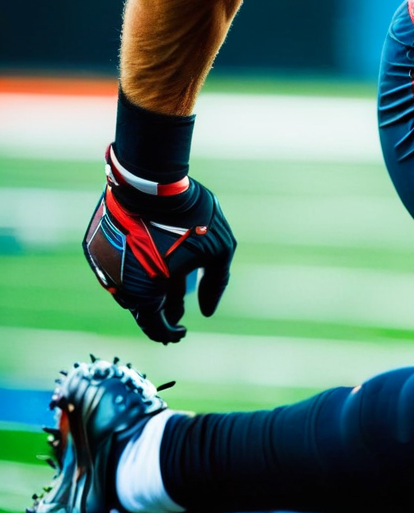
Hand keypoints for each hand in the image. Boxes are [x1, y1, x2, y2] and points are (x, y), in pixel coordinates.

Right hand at [83, 161, 235, 343]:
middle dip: (162, 310)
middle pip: (141, 308)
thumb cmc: (191, 216)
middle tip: (178, 309)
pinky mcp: (95, 245)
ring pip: (127, 285)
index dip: (171, 334)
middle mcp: (118, 284)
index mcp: (146, 293)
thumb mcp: (218, 250)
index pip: (156, 328)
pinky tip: (150, 257)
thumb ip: (215, 284)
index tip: (183, 330)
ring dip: (147, 287)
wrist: (152, 179)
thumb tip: (207, 311)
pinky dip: (133, 266)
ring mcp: (103, 264)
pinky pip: (116, 264)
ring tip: (168, 281)